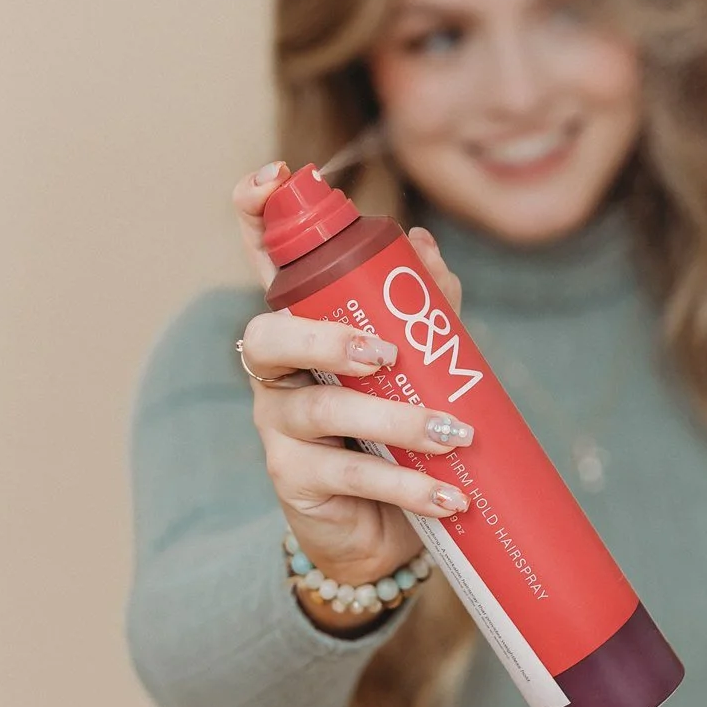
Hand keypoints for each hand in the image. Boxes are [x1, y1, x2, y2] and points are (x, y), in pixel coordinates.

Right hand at [233, 162, 470, 594]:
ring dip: (391, 422)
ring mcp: (278, 425)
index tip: (273, 175)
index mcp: (304, 323)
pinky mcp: (293, 480)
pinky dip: (404, 485)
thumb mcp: (419, 361)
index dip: (256, 214)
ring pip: (320, 411)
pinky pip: (346, 478)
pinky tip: (447, 496)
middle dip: (324, 339)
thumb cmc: (397, 431)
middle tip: (384, 355)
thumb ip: (422, 305)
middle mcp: (277, 369)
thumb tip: (422, 243)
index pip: (266, 260)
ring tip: (450, 434)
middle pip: (270, 335)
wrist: (389, 531)